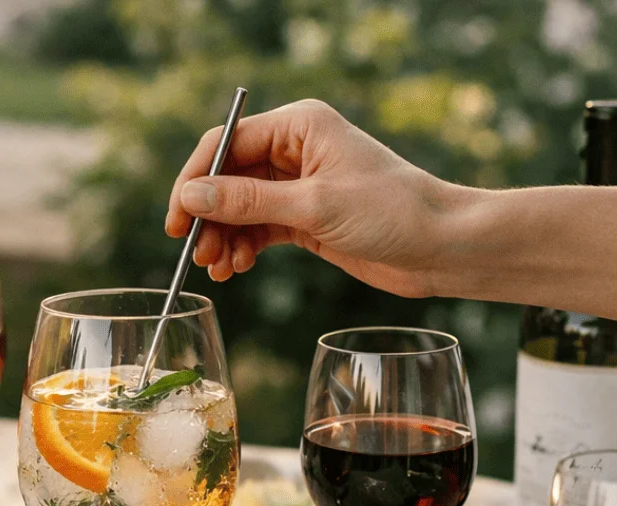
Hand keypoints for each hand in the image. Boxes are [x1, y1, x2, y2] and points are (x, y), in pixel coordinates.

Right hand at [165, 100, 463, 295]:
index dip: (195, 181)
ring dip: (223, 237)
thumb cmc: (390, 212)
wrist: (439, 247)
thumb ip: (248, 202)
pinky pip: (258, 229)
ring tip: (217, 268)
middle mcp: (296, 150)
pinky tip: (236, 268)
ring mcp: (299, 186)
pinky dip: (243, 248)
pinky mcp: (306, 219)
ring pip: (240, 208)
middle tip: (195, 254)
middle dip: (208, 216)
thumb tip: (191, 197)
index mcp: (299, 126)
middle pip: (228, 178)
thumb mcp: (313, 206)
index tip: (177, 222)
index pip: (226, 144)